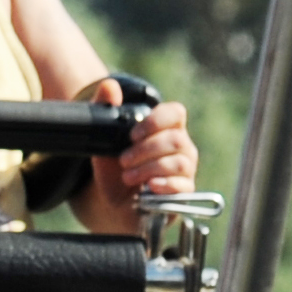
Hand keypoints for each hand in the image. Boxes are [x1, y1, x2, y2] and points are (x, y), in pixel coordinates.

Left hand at [85, 77, 197, 228]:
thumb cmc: (114, 171)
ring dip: (149, 168)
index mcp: (166, 130)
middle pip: (175, 139)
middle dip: (145, 150)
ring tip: (128, 177)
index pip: (176, 112)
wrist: (112, 205)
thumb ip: (106, 112)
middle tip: (123, 160)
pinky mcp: (184, 192)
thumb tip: (108, 86)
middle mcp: (181, 147)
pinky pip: (184, 185)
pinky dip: (164, 185)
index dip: (157, 120)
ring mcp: (185, 169)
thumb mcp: (105, 142)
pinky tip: (148, 187)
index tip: (133, 134)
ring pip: (180, 162)